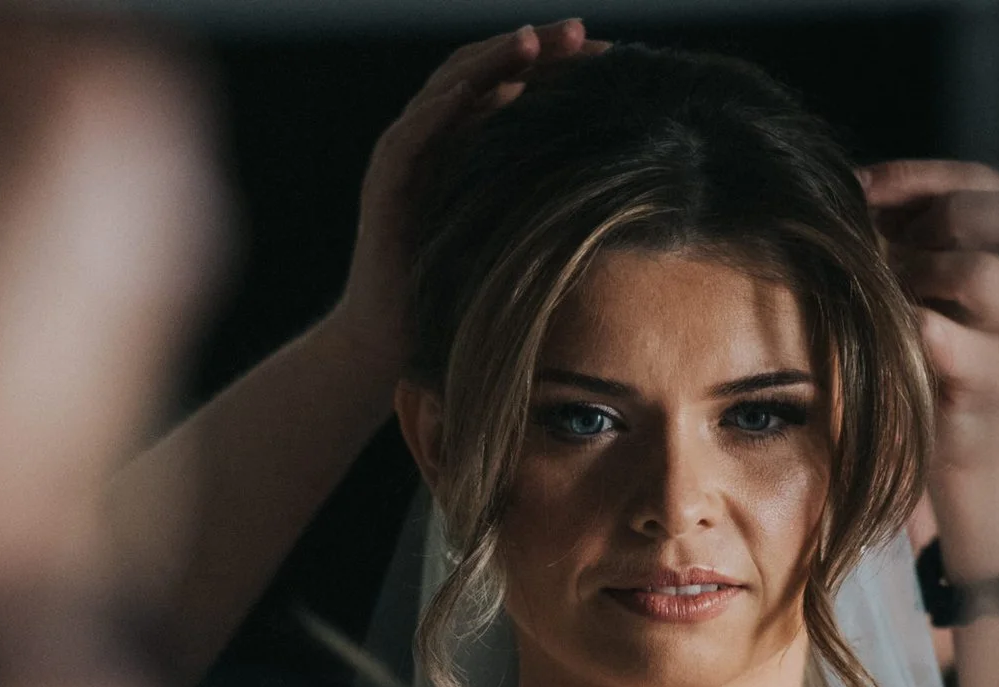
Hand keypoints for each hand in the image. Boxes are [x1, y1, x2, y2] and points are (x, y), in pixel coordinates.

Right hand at [330, 19, 603, 372]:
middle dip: (532, 47)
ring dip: (488, 62)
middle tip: (579, 30)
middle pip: (484, 72)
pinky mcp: (384, 188)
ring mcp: (407, 159)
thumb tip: (614, 172)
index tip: (611, 54)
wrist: (393, 344)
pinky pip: (408, 138)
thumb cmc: (460, 295)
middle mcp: (437, 139)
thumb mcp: (516, 233)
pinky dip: (436, 111)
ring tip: (531, 43)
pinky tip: (468, 92)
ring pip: (445, 90)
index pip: (514, 82)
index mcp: (469, 143)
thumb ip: (544, 194)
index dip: (558, 64)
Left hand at [861, 160, 998, 580]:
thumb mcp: (944, 337)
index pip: (994, 188)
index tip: (859, 185)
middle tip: (860, 238)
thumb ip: (922, 277)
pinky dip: (899, 328)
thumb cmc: (957, 423)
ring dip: (915, 272)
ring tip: (876, 299)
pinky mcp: (991, 402)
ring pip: (983, 272)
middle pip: (993, 214)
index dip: (925, 175)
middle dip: (917, 215)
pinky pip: (941, 341)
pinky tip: (868, 340)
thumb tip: (863, 214)